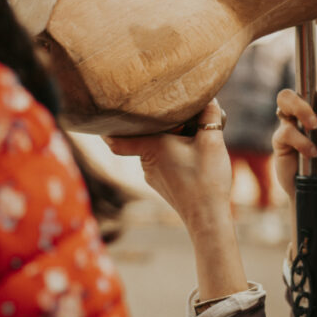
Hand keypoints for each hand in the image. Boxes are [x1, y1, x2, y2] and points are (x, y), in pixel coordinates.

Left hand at [103, 99, 231, 233]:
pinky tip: (192, 155)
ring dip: (168, 140)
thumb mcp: (212, 140)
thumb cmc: (207, 179)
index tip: (104, 115)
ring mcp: (152, 176)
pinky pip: (162, 162)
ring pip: (154, 150)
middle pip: (143, 136)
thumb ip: (209, 114)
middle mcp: (146, 162)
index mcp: (151, 146)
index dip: (108, 126)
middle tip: (169, 112)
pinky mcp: (162, 185)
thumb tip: (208, 98)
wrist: (208, 218)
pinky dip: (173, 155)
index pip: (116, 138)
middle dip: (157, 125)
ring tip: (191, 134)